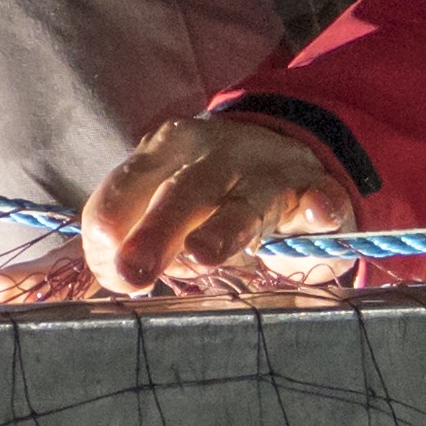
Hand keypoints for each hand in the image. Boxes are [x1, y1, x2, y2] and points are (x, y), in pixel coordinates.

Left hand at [81, 106, 357, 298]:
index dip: (111, 224)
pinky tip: (318, 213)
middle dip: (156, 231)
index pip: (128, 183)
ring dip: (224, 227)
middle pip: (182, 193)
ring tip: (204, 253)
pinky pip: (319, 197)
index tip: (106, 267)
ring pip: (245, 201)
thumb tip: (113, 274)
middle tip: (133, 271)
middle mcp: (214, 154)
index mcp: (166, 151)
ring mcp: (268, 170)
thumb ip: (133, 237)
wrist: (288, 155)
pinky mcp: (316, 188)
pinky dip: (318, 206)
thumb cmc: (209, 196)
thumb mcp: (165, 204)